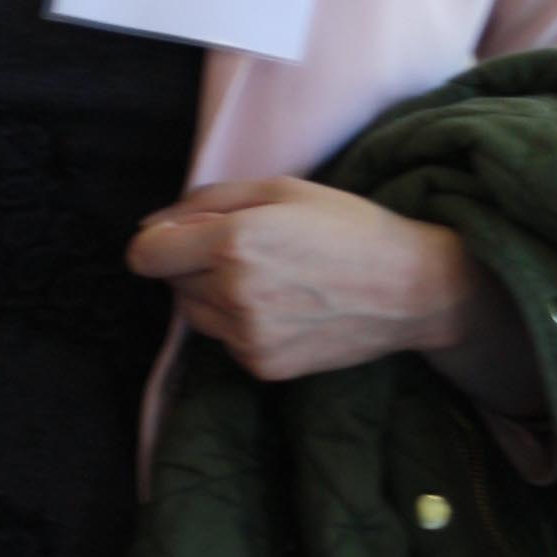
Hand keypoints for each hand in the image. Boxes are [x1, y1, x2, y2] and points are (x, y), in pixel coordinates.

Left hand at [128, 178, 533, 400]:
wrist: (411, 288)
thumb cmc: (348, 226)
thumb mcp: (280, 190)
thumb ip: (206, 201)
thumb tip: (153, 226)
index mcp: (234, 242)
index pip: (146, 254)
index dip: (159, 241)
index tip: (183, 236)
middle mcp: (233, 294)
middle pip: (171, 282)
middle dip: (194, 263)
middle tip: (249, 250)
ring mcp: (247, 337)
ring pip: (194, 314)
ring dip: (214, 295)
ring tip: (269, 278)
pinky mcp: (262, 366)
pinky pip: (224, 340)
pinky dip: (240, 323)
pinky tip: (284, 306)